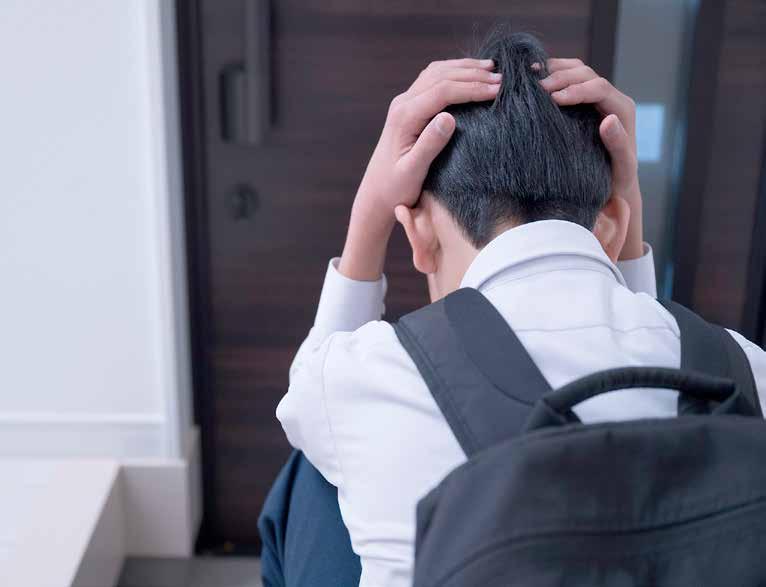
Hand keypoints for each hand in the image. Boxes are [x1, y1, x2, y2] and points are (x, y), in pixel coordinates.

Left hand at [339, 58, 501, 280]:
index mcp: (405, 117)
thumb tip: (449, 118)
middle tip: (502, 78)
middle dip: (473, 74)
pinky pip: (432, 80)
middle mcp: (402, 104)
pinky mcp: (408, 107)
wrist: (376, 193)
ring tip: (491, 69)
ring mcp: (404, 103)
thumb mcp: (413, 172)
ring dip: (464, 69)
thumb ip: (429, 145)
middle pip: (441, 76)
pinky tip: (470, 76)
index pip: (443, 91)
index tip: (498, 90)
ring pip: (436, 73)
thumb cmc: (395, 188)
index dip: (472, 87)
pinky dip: (453, 73)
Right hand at [539, 59, 643, 260]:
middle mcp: (611, 98)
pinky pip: (568, 79)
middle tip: (535, 87)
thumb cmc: (615, 180)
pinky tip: (533, 80)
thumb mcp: (621, 167)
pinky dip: (552, 74)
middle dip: (561, 77)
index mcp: (622, 109)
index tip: (552, 97)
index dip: (575, 89)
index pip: (599, 88)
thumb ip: (618, 144)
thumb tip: (608, 119)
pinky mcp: (584, 100)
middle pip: (586, 73)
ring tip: (531, 78)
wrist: (613, 183)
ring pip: (577, 70)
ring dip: (554, 70)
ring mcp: (597, 97)